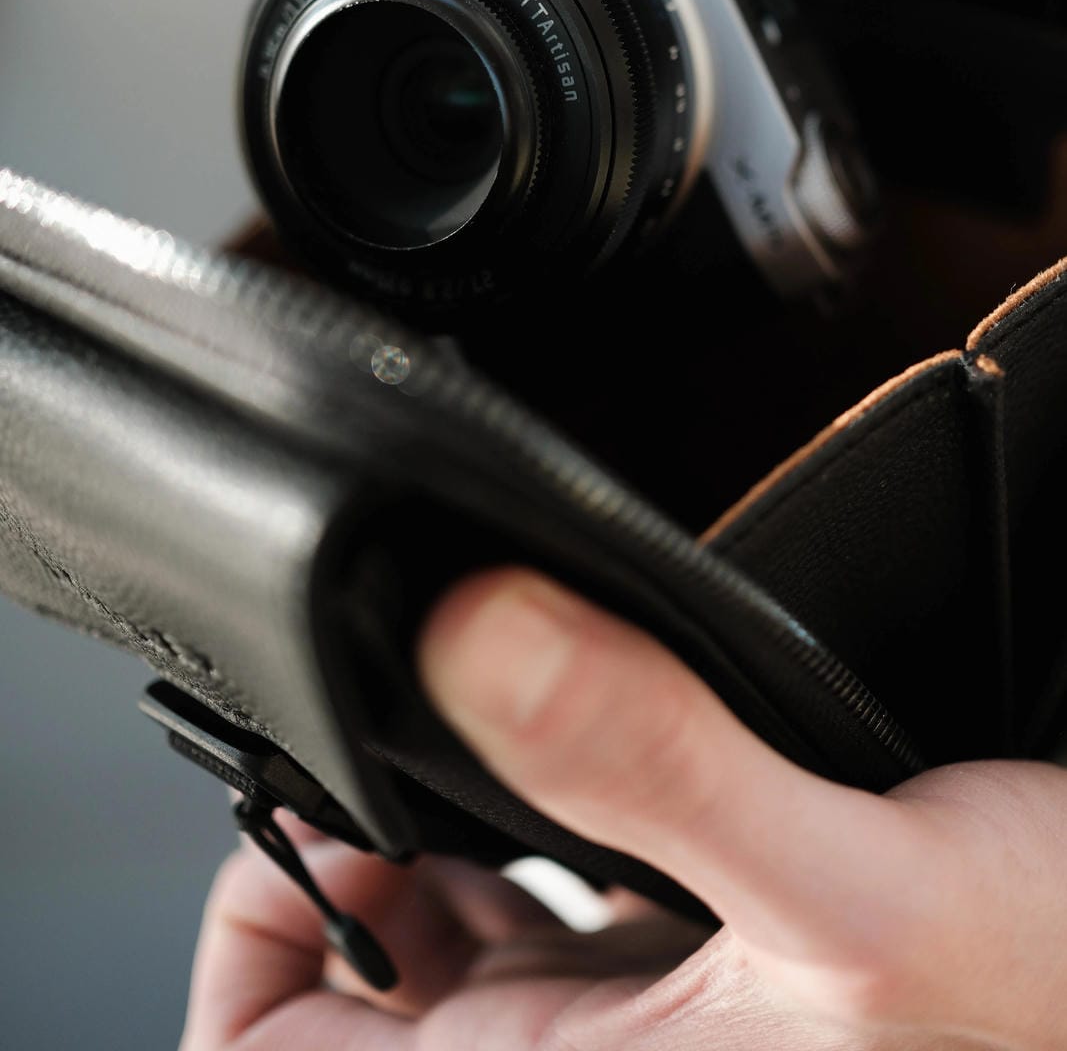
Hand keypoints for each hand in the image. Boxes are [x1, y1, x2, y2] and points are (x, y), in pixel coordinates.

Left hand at [181, 570, 1066, 1049]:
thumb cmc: (1059, 993)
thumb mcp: (858, 886)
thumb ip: (657, 765)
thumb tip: (471, 637)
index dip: (261, 935)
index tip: (304, 797)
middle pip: (367, 991)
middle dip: (357, 853)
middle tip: (400, 714)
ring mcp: (651, 1020)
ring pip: (463, 938)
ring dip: (448, 825)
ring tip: (483, 709)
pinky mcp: (705, 967)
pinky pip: (565, 903)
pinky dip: (540, 816)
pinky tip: (588, 737)